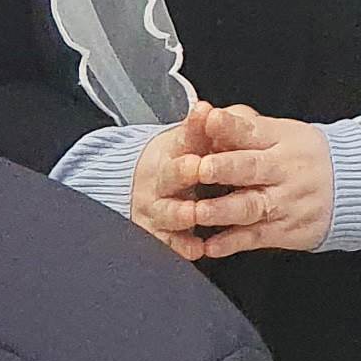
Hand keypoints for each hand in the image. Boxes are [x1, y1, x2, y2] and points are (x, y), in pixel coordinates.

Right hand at [125, 113, 213, 262]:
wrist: (147, 185)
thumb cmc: (185, 158)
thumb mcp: (198, 138)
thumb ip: (213, 125)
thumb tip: (211, 111)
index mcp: (176, 151)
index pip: (184, 135)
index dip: (193, 128)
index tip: (204, 117)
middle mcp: (163, 180)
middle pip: (170, 174)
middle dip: (181, 171)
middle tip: (196, 167)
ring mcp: (159, 208)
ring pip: (167, 211)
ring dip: (180, 212)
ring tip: (192, 213)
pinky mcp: (159, 234)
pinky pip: (169, 243)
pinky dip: (181, 246)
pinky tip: (196, 249)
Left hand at [175, 105, 334, 256]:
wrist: (354, 187)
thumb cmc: (303, 157)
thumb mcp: (282, 133)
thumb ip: (244, 126)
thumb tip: (206, 117)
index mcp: (280, 139)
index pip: (253, 130)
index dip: (231, 126)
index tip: (210, 120)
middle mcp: (283, 170)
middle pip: (252, 168)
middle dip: (226, 168)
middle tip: (201, 168)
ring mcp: (284, 202)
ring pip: (251, 206)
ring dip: (223, 210)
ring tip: (200, 211)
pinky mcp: (284, 230)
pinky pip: (255, 238)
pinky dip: (231, 243)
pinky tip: (211, 246)